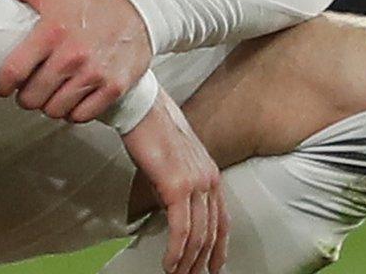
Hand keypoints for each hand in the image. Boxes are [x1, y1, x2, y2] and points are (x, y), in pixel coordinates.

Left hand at [0, 0, 154, 122]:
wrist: (140, 13)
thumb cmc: (91, 6)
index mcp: (52, 32)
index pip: (13, 72)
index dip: (2, 85)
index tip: (4, 86)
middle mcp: (72, 55)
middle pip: (32, 97)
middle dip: (26, 96)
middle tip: (30, 89)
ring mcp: (94, 73)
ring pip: (54, 110)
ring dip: (50, 106)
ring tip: (51, 94)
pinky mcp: (113, 87)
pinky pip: (81, 116)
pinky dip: (74, 112)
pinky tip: (73, 99)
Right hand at [121, 92, 227, 273]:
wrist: (143, 108)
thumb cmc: (153, 130)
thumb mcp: (174, 161)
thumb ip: (179, 185)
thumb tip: (171, 210)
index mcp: (210, 173)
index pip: (222, 219)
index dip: (220, 247)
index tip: (215, 266)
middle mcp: (209, 180)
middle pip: (212, 232)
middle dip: (203, 261)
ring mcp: (196, 183)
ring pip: (198, 235)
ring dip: (188, 262)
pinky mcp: (178, 186)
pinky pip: (181, 229)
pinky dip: (176, 251)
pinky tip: (170, 264)